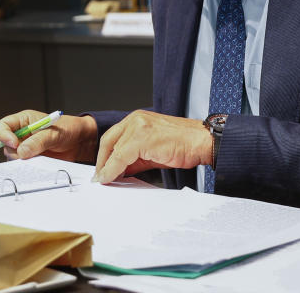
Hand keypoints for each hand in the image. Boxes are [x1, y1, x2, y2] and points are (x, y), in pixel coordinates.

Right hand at [0, 110, 98, 162]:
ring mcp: (26, 147)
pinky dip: (28, 168)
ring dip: (22, 161)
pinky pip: (23, 165)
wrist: (80, 142)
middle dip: (15, 152)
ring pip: (13, 157)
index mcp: (23, 121)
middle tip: (28, 155)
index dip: (4, 135)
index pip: (2, 126)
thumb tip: (21, 152)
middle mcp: (22, 134)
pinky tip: (39, 165)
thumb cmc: (68, 130)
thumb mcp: (53, 134)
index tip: (14, 144)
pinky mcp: (32, 159)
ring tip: (39, 159)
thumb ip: (37, 142)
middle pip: (5, 145)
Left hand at [93, 110, 211, 183]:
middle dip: (101, 161)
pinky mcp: (142, 138)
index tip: (101, 169)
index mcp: (137, 119)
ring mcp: (138, 127)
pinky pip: (121, 157)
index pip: (113, 137)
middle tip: (99, 177)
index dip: (104, 155)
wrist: (201, 142)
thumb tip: (120, 170)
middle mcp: (135, 120)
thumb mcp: (152, 150)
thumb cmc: (182, 144)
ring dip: (106, 167)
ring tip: (104, 180)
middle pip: (108, 141)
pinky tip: (111, 178)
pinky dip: (113, 169)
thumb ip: (134, 157)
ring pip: (113, 149)